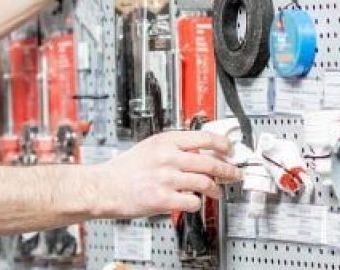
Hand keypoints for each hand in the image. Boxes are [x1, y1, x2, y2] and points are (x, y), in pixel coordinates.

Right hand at [92, 131, 242, 218]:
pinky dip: (197, 203)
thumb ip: (174, 147)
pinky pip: (193, 202)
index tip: (230, 150)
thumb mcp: (151, 147)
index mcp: (165, 141)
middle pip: (210, 162)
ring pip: (206, 182)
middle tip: (234, 174)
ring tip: (216, 192)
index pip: (205, 138)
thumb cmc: (125, 169)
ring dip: (215, 189)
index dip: (223, 144)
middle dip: (228, 170)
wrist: (105, 187)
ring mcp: (166, 178)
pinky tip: (193, 201)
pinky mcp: (163, 199)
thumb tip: (202, 152)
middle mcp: (168, 157)